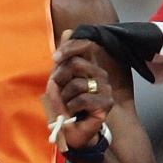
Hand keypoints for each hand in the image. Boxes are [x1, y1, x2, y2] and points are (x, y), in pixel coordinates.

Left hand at [47, 29, 112, 149]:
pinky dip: (71, 107)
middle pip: (76, 64)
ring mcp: (105, 88)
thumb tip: (68, 31)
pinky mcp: (106, 103)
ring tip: (66, 106)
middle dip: (60, 79)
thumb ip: (63, 58)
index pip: (84, 45)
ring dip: (64, 97)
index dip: (69, 48)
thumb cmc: (64, 106)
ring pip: (77, 83)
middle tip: (58, 91)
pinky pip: (82, 98)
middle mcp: (99, 74)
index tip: (55, 59)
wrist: (71, 131)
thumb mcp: (58, 80)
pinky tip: (74, 112)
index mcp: (88, 66)